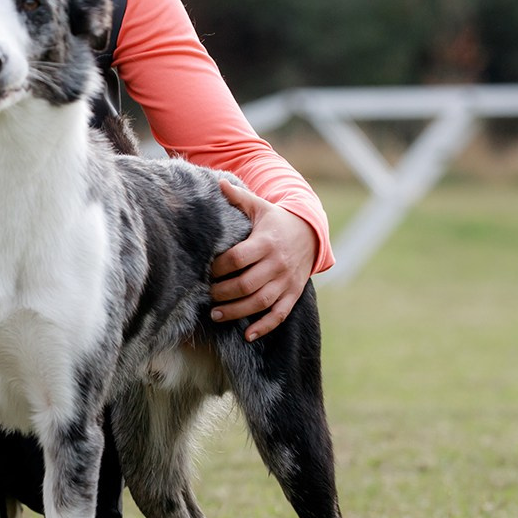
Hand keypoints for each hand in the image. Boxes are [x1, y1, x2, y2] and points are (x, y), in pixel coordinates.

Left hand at [209, 179, 314, 341]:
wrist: (310, 233)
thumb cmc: (276, 220)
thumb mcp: (260, 206)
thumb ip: (238, 197)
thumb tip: (217, 182)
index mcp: (265, 242)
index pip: (238, 259)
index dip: (219, 268)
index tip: (207, 271)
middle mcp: (277, 263)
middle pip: (247, 284)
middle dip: (223, 293)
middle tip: (207, 296)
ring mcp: (286, 281)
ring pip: (260, 301)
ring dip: (237, 311)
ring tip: (216, 315)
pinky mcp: (293, 293)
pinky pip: (279, 314)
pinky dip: (264, 326)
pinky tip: (247, 335)